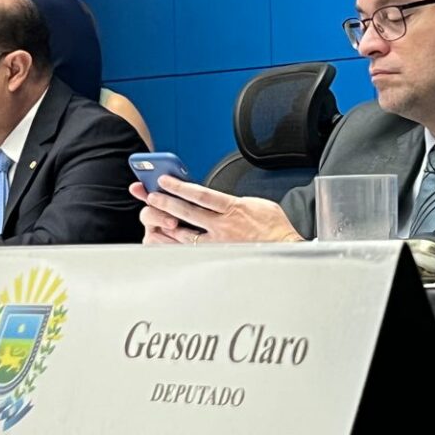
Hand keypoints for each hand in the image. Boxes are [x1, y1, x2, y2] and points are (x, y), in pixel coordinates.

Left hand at [132, 175, 302, 245]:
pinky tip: (163, 237)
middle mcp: (224, 225)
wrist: (286, 250)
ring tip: (152, 214)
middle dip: (165, 202)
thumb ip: (234, 201)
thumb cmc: (274, 228)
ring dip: (165, 222)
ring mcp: (219, 242)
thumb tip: (216, 199)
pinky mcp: (218, 254)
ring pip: (184, 232)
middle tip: (149, 195)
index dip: (179, 186)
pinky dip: (174, 242)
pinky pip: (191, 248)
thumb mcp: (258, 204)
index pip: (201, 194)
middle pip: (187, 211)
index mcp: (234, 208)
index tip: (164, 180)